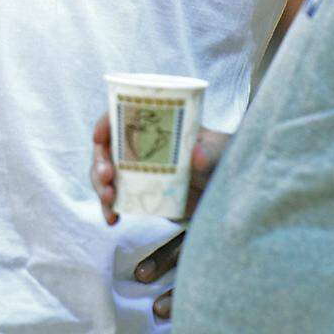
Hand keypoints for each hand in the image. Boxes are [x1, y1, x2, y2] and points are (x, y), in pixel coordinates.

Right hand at [90, 112, 229, 320]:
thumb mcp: (223, 150)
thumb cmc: (228, 157)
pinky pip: (118, 199)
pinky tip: (113, 219)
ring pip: (108, 175)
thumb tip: (196, 156)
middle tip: (107, 178)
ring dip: (101, 186)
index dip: (107, 122)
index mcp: (160, 125)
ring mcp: (142, 171)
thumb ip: (212, 152)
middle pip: (109, 147)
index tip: (99, 136)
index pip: (125, 114)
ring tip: (109, 203)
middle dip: (100, 162)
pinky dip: (110, 208)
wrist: (234, 188)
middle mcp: (146, 145)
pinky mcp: (145, 195)